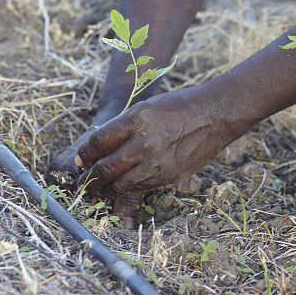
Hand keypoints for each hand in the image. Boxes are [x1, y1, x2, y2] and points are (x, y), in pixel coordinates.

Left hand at [74, 84, 238, 196]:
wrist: (214, 116)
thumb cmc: (178, 106)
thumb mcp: (145, 107)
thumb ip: (122, 126)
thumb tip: (99, 148)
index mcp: (135, 120)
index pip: (98, 142)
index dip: (84, 154)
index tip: (80, 160)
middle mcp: (143, 143)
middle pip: (105, 168)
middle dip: (89, 178)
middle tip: (83, 182)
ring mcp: (156, 162)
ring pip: (120, 183)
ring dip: (106, 187)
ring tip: (99, 187)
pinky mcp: (167, 176)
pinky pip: (140, 187)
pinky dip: (127, 188)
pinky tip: (123, 184)